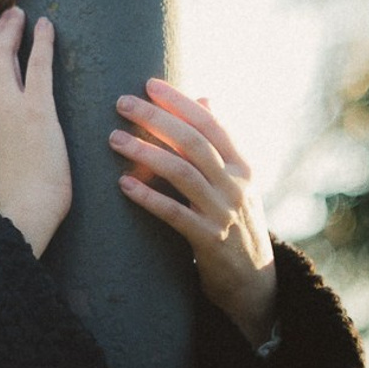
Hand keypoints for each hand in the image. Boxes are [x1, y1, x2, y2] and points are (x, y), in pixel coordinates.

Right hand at [0, 8, 72, 258]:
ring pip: (2, 55)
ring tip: (19, 13)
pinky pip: (38, 66)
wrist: (19, 213)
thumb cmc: (7, 202)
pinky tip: (45, 25)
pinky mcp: (37, 109)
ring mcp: (8, 107)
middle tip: (6, 17)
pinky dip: (41, 42)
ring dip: (10, 29)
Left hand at [108, 78, 276, 345]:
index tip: (148, 84)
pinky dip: (148, 197)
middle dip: (156, 119)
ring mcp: (223, 213)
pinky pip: (174, 214)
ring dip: (145, 153)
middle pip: (193, 142)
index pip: (211, 123)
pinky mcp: (209, 241)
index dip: (179, 102)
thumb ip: (219, 143)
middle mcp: (235, 185)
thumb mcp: (236, 181)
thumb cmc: (236, 223)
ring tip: (114, 139)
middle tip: (121, 103)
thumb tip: (204, 98)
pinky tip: (123, 185)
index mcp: (242, 166)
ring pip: (181, 173)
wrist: (255, 283)